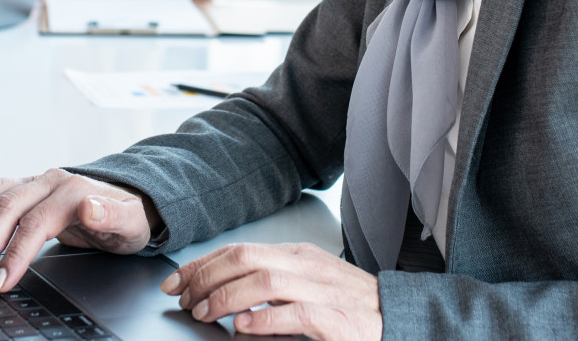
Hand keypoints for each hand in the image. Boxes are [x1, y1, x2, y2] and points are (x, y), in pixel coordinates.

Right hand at [0, 169, 160, 292]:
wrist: (127, 200)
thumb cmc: (128, 219)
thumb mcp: (132, 224)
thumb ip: (114, 216)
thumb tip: (90, 208)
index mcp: (73, 191)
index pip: (34, 223)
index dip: (14, 253)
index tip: (1, 281)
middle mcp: (49, 181)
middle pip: (6, 208)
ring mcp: (33, 181)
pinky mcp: (22, 186)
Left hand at [161, 242, 380, 340]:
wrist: (400, 319)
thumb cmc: (351, 307)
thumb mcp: (307, 286)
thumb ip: (271, 286)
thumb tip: (226, 297)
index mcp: (297, 255)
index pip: (239, 250)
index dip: (202, 265)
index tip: (177, 283)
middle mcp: (307, 266)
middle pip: (245, 258)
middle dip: (206, 278)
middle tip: (185, 301)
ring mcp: (323, 290)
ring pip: (264, 281)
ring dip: (227, 298)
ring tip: (206, 314)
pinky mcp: (336, 319)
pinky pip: (295, 313)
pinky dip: (265, 320)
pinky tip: (244, 329)